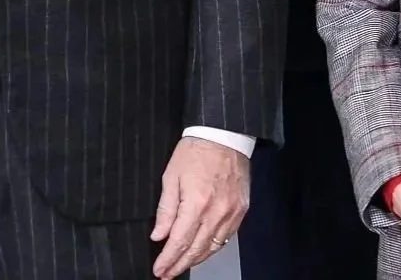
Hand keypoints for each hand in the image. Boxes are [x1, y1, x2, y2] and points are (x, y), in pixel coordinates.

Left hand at [150, 136, 247, 277]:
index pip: (179, 242)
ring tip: (182, 265)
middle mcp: (216, 212)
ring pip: (213, 247)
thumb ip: (166, 209)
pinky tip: (203, 250)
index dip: (168, 259)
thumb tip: (159, 235)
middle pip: (196, 250)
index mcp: (196, 203)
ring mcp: (231, 213)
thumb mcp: (171, 176)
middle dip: (179, 265)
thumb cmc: (196, 150)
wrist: (224, 134)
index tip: (159, 270)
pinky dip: (213, 247)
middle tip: (167, 274)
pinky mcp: (241, 209)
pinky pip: (227, 237)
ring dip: (196, 260)